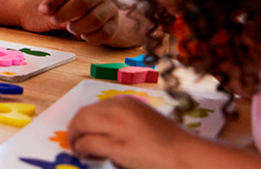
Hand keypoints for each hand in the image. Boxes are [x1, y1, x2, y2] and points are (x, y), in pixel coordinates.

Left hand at [37, 0, 129, 45]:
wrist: (94, 11)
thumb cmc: (72, 3)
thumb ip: (54, 4)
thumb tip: (45, 11)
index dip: (54, 0)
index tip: (42, 11)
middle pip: (83, 2)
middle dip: (65, 13)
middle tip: (53, 20)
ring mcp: (110, 7)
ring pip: (95, 19)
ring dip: (78, 26)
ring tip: (69, 29)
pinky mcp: (115, 24)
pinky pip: (105, 33)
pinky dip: (92, 37)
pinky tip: (83, 36)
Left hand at [67, 95, 191, 167]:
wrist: (186, 155)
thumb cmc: (169, 144)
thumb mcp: (143, 121)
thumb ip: (121, 121)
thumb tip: (99, 133)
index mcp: (126, 102)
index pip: (93, 107)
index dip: (83, 121)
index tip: (80, 131)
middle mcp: (119, 109)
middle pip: (83, 114)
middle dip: (75, 129)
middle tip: (74, 142)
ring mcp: (117, 126)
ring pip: (80, 126)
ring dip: (76, 140)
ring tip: (81, 152)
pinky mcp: (116, 144)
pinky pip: (87, 144)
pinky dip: (82, 150)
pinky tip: (89, 157)